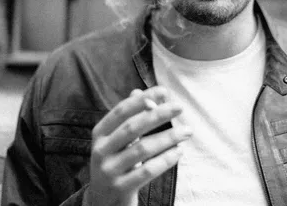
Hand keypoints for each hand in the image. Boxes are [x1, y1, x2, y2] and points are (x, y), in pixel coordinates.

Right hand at [87, 86, 190, 205]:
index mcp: (99, 134)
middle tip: (179, 107)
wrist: (103, 200)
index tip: (163, 91)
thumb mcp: (117, 139)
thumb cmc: (116, 161)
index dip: (142, 99)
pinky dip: (165, 159)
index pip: (121, 111)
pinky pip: (147, 171)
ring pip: (142, 149)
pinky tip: (179, 151)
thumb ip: (130, 117)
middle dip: (158, 114)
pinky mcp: (121, 188)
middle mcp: (101, 150)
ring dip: (168, 137)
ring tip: (187, 131)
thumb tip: (143, 93)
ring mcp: (109, 170)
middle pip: (132, 127)